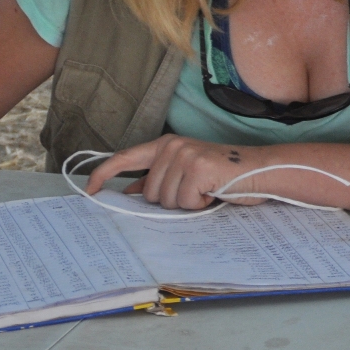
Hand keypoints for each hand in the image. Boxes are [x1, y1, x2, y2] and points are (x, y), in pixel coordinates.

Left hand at [83, 136, 259, 208]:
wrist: (259, 170)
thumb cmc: (224, 175)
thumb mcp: (185, 173)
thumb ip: (159, 178)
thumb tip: (132, 192)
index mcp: (166, 144)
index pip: (125, 157)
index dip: (104, 174)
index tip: (90, 190)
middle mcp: (172, 146)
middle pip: (149, 193)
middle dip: (170, 200)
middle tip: (196, 190)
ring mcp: (184, 155)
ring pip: (166, 201)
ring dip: (187, 203)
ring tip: (207, 190)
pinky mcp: (197, 168)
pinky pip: (184, 202)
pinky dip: (200, 204)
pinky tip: (213, 192)